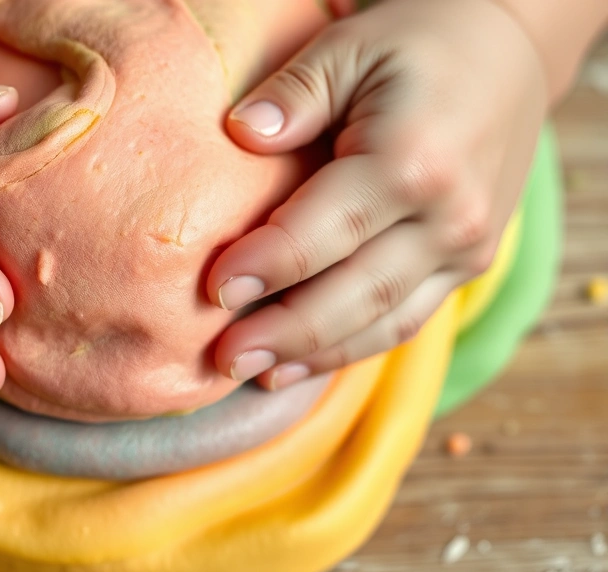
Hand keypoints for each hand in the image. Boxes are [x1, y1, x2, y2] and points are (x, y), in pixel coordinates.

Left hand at [207, 0, 547, 388]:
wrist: (509, 54)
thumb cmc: (420, 45)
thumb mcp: (350, 47)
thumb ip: (295, 93)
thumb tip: (241, 133)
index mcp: (413, 161)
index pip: (326, 231)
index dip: (266, 266)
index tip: (213, 290)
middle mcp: (448, 217)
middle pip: (354, 293)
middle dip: (284, 331)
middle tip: (223, 358)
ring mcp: (466, 247)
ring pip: (381, 320)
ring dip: (313, 354)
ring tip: (250, 374)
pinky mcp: (467, 263)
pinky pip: (404, 318)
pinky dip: (350, 346)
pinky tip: (298, 364)